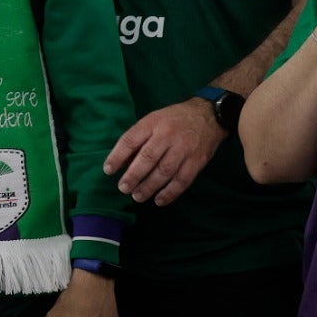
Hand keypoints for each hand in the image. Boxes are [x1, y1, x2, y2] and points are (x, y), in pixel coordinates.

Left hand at [104, 97, 223, 206]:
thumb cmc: (174, 119)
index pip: (131, 140)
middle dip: (133, 176)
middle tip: (123, 188)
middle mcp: (167, 135)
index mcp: (152, 123)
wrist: (208, 116)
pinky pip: (182, 180)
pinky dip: (170, 193)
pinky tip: (159, 200)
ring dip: (149, 187)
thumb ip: (138, 139)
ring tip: (137, 196)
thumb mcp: (153, 120)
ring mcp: (184, 148)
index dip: (117, 156)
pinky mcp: (197, 161)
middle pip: (147, 158)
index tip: (108, 170)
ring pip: (164, 171)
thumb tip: (122, 163)